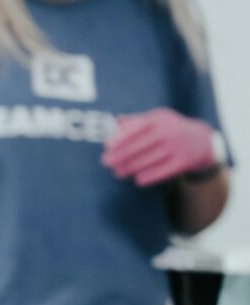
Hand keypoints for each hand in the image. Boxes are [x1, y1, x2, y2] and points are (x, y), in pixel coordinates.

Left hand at [102, 108, 217, 186]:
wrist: (202, 141)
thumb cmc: (170, 129)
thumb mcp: (157, 119)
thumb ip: (135, 120)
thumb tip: (114, 124)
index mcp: (160, 119)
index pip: (137, 128)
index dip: (121, 138)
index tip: (107, 147)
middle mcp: (170, 131)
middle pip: (139, 146)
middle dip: (120, 155)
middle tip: (106, 162)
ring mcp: (178, 147)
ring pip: (147, 161)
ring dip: (129, 168)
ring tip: (118, 173)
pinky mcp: (184, 162)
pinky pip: (160, 172)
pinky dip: (146, 177)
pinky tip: (137, 179)